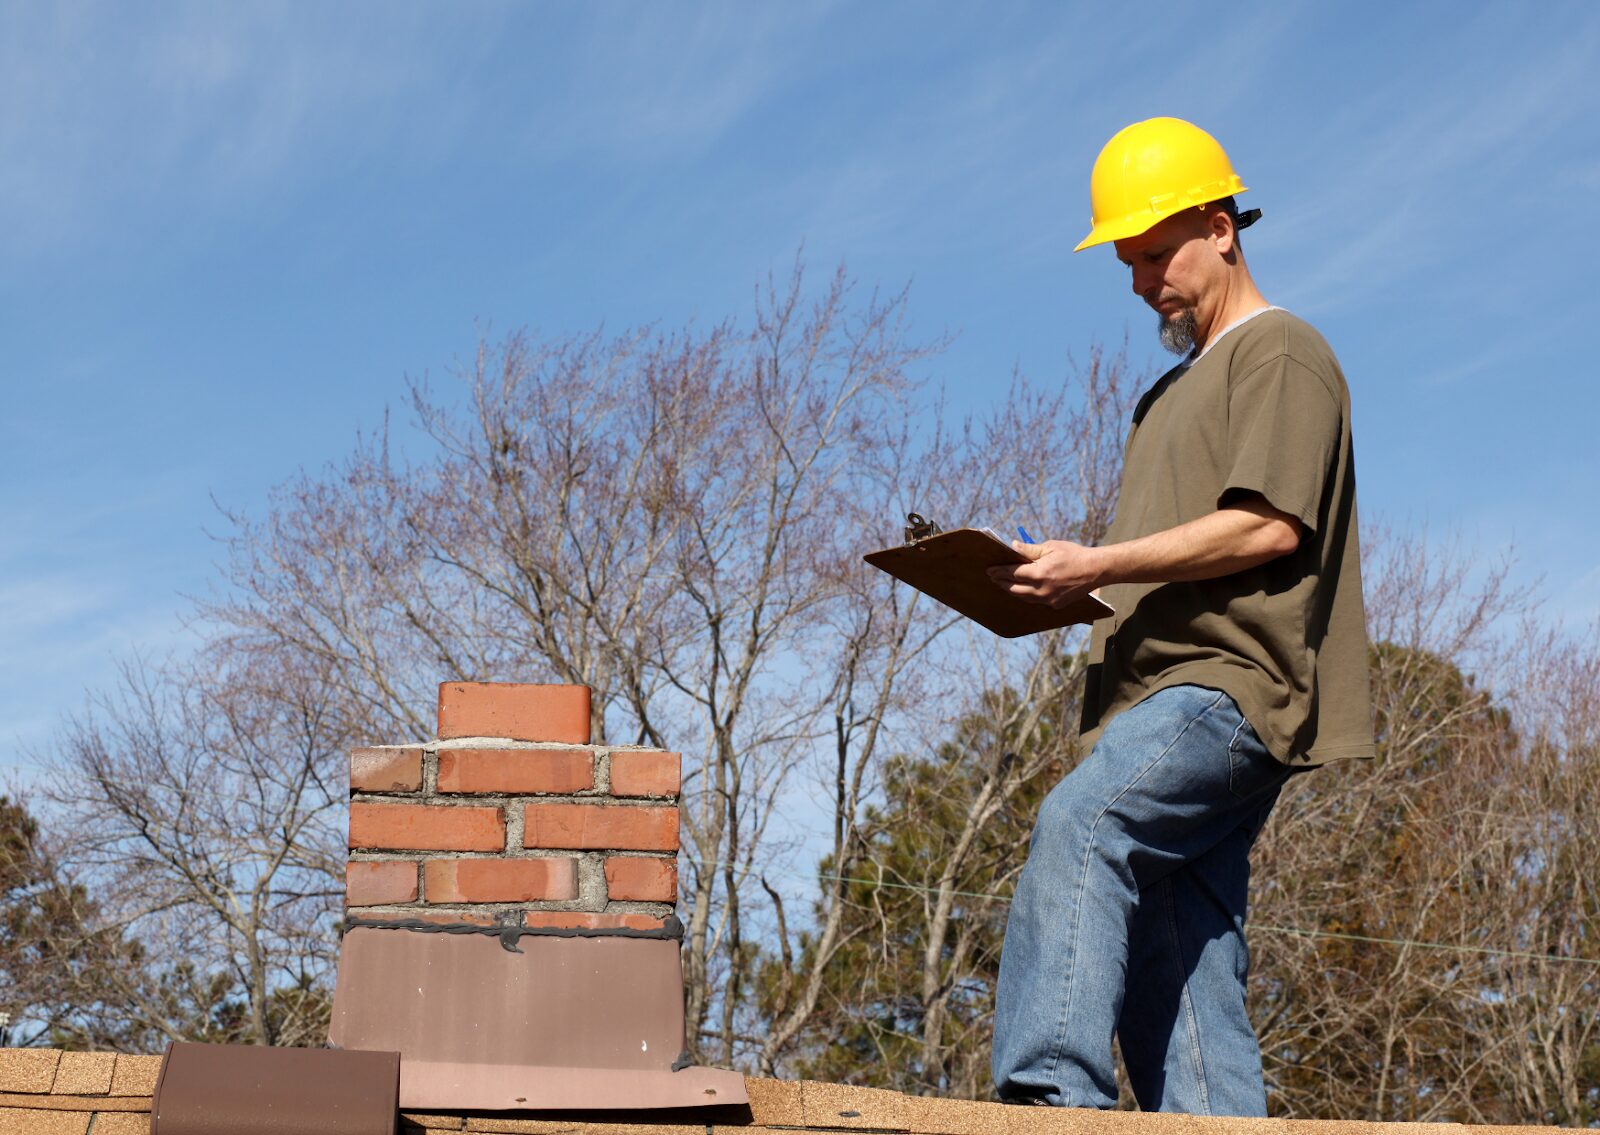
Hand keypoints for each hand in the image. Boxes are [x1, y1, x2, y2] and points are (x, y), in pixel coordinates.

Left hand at [987, 539, 1102, 607]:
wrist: (1096, 570)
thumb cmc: (1074, 554)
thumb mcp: (1051, 547)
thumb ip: (1030, 550)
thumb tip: (1012, 546)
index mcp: (1039, 573)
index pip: (1012, 574)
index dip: (999, 572)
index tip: (989, 570)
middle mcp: (1042, 590)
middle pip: (1014, 589)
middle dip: (1002, 583)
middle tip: (993, 577)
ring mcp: (1049, 600)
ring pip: (1024, 598)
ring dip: (1012, 591)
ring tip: (1004, 584)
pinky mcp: (1056, 605)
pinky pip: (1036, 601)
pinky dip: (1027, 595)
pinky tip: (1023, 590)